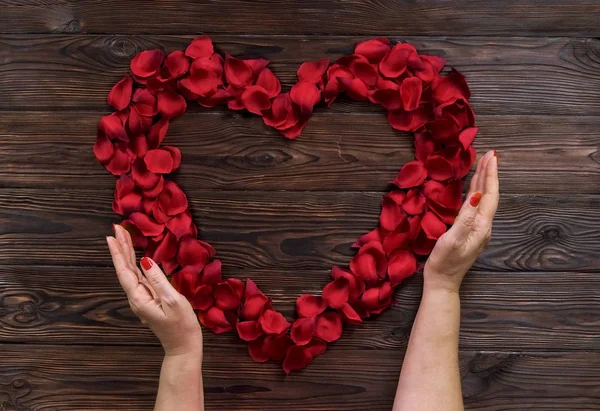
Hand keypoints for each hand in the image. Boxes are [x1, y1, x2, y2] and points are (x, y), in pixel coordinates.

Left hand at [107, 225, 202, 357]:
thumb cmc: (181, 326)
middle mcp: (137, 298)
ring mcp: (143, 299)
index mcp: (139, 298)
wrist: (184, 347)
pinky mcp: (151, 300)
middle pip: (126, 269)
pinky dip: (137, 264)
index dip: (119, 252)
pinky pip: (140, 278)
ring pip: (132, 272)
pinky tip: (137, 257)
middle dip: (122, 248)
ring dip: (128, 254)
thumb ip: (158, 280)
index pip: (125, 270)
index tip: (113, 235)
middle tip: (117, 228)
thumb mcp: (173, 301)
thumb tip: (145, 260)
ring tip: (124, 237)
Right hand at [424, 150, 498, 292]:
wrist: (442, 283)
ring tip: (483, 165)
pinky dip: (475, 192)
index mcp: (481, 226)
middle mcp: (483, 226)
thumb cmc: (444, 263)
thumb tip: (475, 195)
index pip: (489, 195)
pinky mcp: (469, 232)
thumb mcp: (452, 239)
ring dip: (483, 181)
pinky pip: (475, 206)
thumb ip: (465, 218)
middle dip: (489, 174)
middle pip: (488, 195)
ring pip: (483, 200)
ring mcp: (477, 230)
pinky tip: (472, 188)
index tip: (491, 157)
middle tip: (490, 154)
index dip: (490, 175)